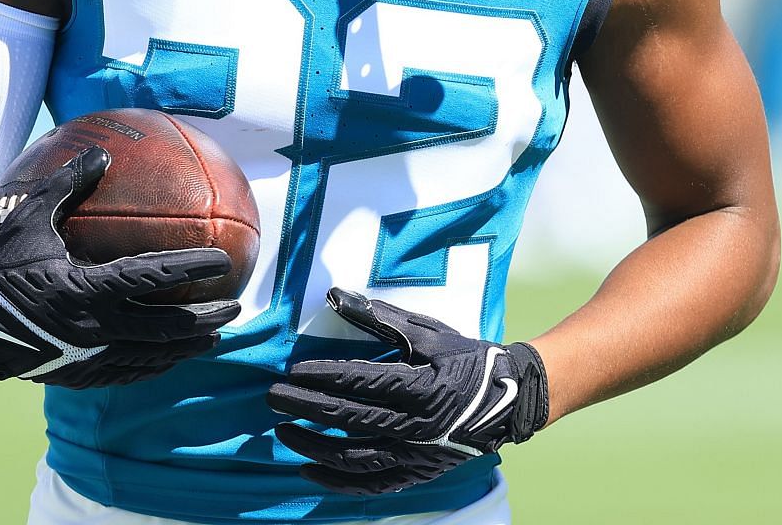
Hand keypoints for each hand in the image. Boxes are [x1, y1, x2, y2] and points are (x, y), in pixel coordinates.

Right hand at [0, 145, 240, 385]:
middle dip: (205, 319)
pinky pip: (127, 372)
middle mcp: (93, 329)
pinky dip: (155, 365)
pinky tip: (169, 358)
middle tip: (236, 306)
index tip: (222, 259)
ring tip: (215, 338)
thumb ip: (66, 185)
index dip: (190, 268)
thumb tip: (100, 151)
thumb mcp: (28, 219)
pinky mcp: (78, 375)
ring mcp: (87, 357)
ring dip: (187, 347)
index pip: (152, 278)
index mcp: (86, 290)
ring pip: (152, 357)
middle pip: (165, 329)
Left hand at [268, 288, 549, 493]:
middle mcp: (416, 426)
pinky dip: (338, 481)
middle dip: (305, 408)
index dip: (322, 377)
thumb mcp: (428, 332)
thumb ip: (380, 318)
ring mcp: (416, 455)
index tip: (292, 372)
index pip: (358, 382)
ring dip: (314, 446)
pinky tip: (310, 472)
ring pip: (354, 458)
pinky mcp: (417, 473)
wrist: (508, 400)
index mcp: (420, 386)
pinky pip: (371, 484)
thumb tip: (337, 296)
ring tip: (285, 433)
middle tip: (272, 398)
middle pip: (348, 419)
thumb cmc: (466, 359)